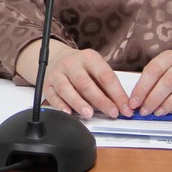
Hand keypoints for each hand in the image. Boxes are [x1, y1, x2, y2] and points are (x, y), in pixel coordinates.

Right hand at [16, 40, 132, 119]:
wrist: (56, 58)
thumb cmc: (82, 68)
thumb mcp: (96, 70)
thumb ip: (108, 87)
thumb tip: (123, 106)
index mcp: (89, 57)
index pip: (105, 76)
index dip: (117, 93)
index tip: (125, 108)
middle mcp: (71, 63)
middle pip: (85, 83)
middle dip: (100, 100)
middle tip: (111, 112)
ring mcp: (57, 73)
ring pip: (66, 88)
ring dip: (78, 102)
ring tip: (89, 114)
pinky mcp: (47, 84)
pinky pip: (53, 96)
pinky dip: (60, 105)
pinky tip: (68, 113)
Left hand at [127, 51, 171, 118]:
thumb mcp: (165, 69)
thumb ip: (153, 82)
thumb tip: (136, 102)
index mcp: (170, 57)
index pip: (153, 70)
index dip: (142, 87)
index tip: (134, 103)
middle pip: (169, 80)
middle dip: (154, 97)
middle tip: (145, 111)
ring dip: (171, 102)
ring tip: (160, 113)